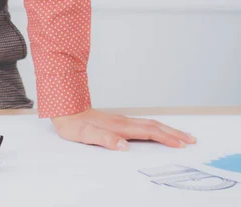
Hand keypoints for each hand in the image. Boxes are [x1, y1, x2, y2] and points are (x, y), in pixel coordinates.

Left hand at [51, 108, 196, 150]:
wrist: (64, 109)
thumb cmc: (73, 124)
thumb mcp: (85, 135)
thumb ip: (104, 139)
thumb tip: (124, 146)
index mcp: (119, 127)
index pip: (148, 132)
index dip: (166, 138)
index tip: (182, 144)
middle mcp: (122, 122)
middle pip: (153, 126)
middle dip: (173, 133)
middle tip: (191, 139)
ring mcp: (120, 120)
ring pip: (148, 124)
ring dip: (166, 129)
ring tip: (180, 134)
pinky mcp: (116, 121)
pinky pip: (141, 124)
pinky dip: (154, 128)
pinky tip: (155, 130)